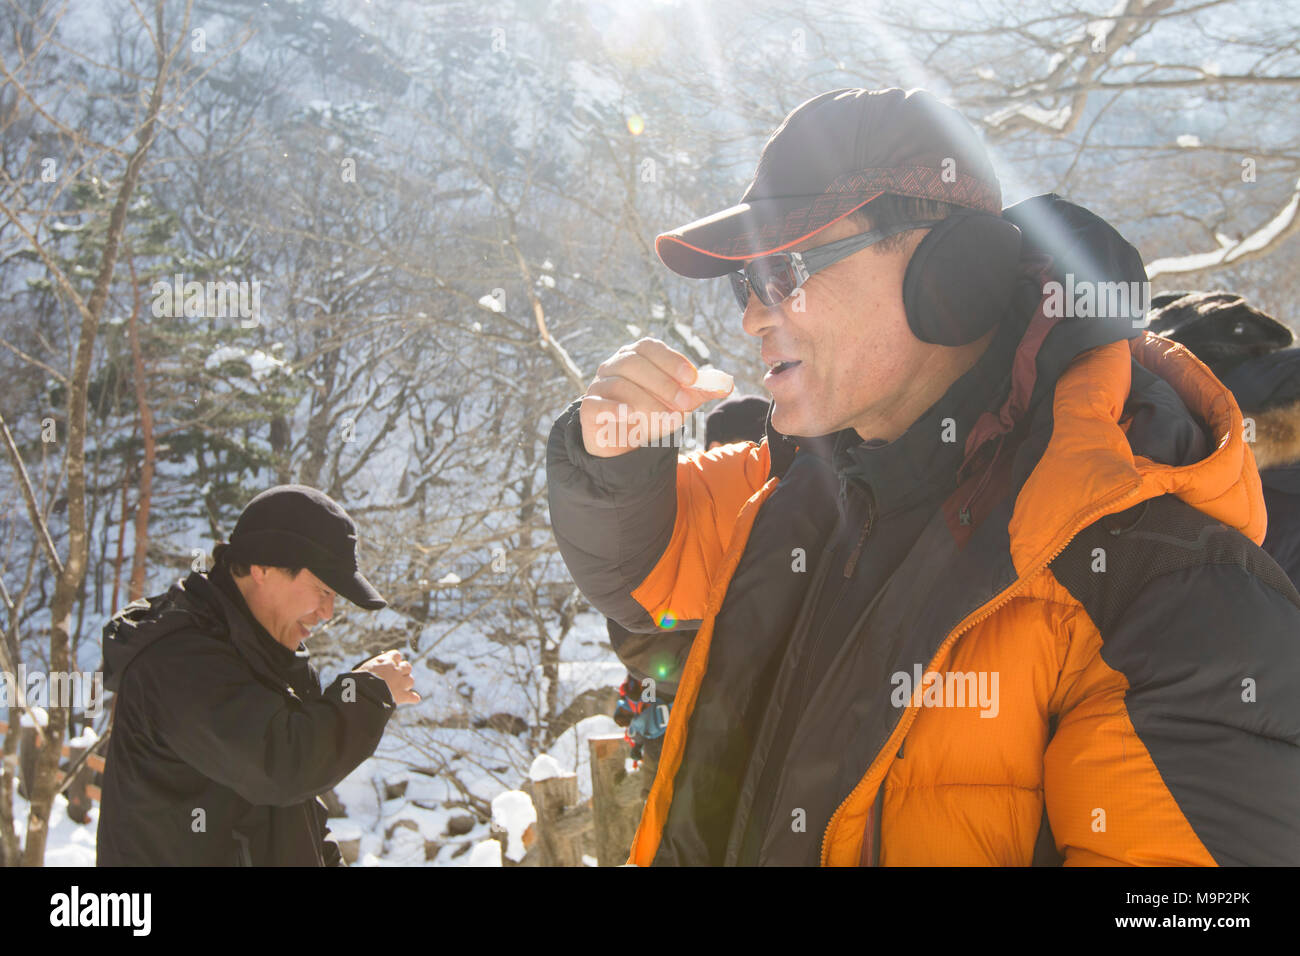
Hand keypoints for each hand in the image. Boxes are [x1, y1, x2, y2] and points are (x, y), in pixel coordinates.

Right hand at [354, 650, 419, 704]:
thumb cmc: (357, 680)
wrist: (362, 692)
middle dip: (403, 671)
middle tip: (396, 677)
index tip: (391, 664)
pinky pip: (412, 696)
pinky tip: (414, 699)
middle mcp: (395, 670)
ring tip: (400, 688)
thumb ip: (369, 669)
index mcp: (385, 661)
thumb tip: (367, 671)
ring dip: (406, 683)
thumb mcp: (361, 670)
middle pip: (407, 666)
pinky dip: (413, 698)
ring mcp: (400, 682)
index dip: (394, 660)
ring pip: (410, 680)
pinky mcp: (402, 696)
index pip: (396, 655)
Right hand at [579, 338, 732, 457]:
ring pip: (620, 385)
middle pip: (634, 363)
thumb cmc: (653, 412)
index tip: (692, 378)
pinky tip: (633, 416)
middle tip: (685, 404)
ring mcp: (598, 385)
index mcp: (636, 356)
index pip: (650, 347)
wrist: (626, 441)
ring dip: (648, 403)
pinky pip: (597, 404)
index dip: (671, 360)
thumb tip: (728, 383)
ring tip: (669, 421)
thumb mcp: (679, 401)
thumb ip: (701, 391)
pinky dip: (615, 409)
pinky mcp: (589, 408)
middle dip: (663, 383)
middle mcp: (614, 365)